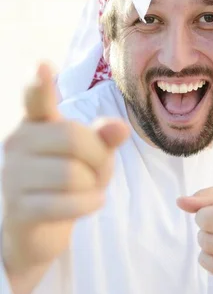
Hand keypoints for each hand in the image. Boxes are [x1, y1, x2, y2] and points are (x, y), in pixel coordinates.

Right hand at [1, 63, 129, 276]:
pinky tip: (91, 203)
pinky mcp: (18, 208)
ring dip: (93, 186)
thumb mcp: (93, 154)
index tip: (43, 65)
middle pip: (73, 138)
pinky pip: (66, 203)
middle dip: (99, 157)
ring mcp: (13, 176)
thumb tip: (119, 127)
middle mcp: (18, 143)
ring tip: (89, 190)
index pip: (37, 98)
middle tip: (99, 171)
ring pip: (71, 174)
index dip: (41, 83)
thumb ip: (105, 138)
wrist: (42, 229)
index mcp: (37, 122)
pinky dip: (88, 204)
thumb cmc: (71, 180)